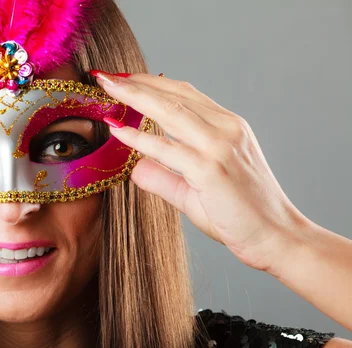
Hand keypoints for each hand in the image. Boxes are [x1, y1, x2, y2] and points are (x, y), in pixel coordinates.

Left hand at [93, 71, 309, 272]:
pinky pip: (167, 148)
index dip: (151, 84)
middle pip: (174, 95)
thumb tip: (135, 168)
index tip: (124, 79)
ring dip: (134, 96)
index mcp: (227, 127)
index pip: (184, 95)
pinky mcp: (211, 169)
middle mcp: (226, 129)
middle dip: (136, 82)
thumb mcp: (196, 192)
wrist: (276, 238)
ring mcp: (220, 147)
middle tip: (106, 76)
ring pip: (170, 111)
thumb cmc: (241, 216)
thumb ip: (165, 177)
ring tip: (106, 87)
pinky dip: (139, 137)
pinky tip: (117, 129)